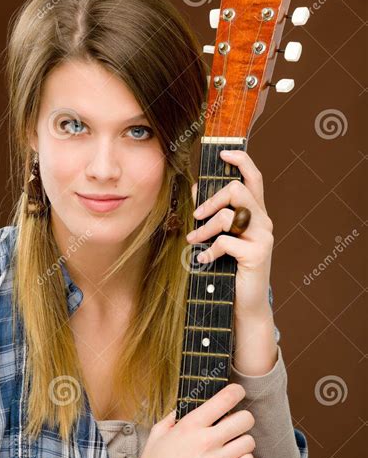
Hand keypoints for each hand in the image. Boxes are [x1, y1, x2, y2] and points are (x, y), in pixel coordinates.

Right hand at [123, 383, 254, 457]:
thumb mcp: (156, 436)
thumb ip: (170, 420)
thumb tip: (178, 411)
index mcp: (189, 425)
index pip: (226, 398)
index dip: (236, 392)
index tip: (237, 394)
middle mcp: (204, 441)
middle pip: (245, 419)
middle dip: (243, 420)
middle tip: (236, 427)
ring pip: (249, 442)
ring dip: (243, 444)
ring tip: (232, 449)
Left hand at [187, 150, 273, 318]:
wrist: (245, 304)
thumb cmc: (230, 269)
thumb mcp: (221, 237)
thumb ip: (213, 214)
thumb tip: (196, 187)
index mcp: (257, 213)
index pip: (253, 177)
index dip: (240, 160)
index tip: (222, 154)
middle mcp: (263, 221)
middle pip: (237, 190)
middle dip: (211, 200)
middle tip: (196, 215)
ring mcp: (262, 237)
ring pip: (228, 216)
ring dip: (204, 228)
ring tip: (193, 242)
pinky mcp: (257, 254)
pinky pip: (225, 242)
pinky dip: (209, 251)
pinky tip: (204, 260)